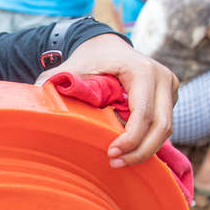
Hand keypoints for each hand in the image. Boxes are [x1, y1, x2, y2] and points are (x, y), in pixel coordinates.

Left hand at [43, 33, 176, 164]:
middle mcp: (163, 77)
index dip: (130, 139)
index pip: (143, 113)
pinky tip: (129, 151)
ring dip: (145, 150)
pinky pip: (163, 126)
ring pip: (166, 129)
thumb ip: (57, 80)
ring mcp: (170, 88)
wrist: (107, 46)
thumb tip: (39, 94)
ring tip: (119, 161)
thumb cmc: (90, 58)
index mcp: (142, 70)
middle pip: (162, 126)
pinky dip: (148, 141)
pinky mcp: (170, 97)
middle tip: (115, 163)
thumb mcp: (72, 67)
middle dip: (140, 151)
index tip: (111, 153)